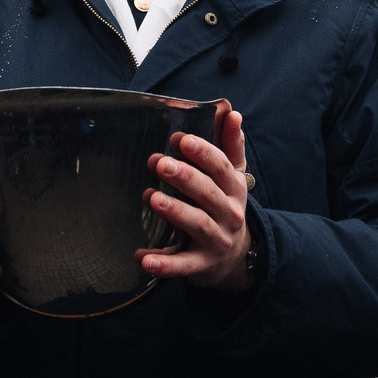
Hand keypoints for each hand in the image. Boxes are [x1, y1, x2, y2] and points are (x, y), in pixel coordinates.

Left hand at [138, 104, 254, 292]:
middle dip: (185, 177)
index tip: (181, 140)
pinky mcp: (201, 265)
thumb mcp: (232, 178)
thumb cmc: (224, 207)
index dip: (204, 153)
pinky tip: (142, 258)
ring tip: (152, 198)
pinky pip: (183, 265)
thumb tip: (232, 113)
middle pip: (208, 194)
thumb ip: (230, 146)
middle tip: (160, 163)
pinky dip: (164, 264)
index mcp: (234, 189)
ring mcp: (216, 240)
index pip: (222, 168)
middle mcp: (229, 214)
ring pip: (198, 225)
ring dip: (175, 211)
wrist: (234, 259)